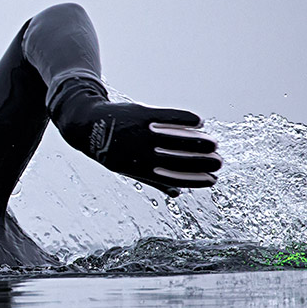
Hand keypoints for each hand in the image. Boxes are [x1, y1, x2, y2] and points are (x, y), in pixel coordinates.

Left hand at [50, 82, 221, 196]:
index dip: (193, 180)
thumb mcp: (128, 168)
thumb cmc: (111, 150)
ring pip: (175, 139)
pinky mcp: (139, 114)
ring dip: (198, 141)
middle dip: (201, 162)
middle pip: (176, 159)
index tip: (213, 181)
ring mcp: (139, 132)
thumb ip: (153, 180)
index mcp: (136, 169)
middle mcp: (138, 152)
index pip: (170, 177)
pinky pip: (167, 117)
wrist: (86, 124)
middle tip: (220, 162)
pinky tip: (200, 122)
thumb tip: (177, 194)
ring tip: (214, 143)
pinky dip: (184, 119)